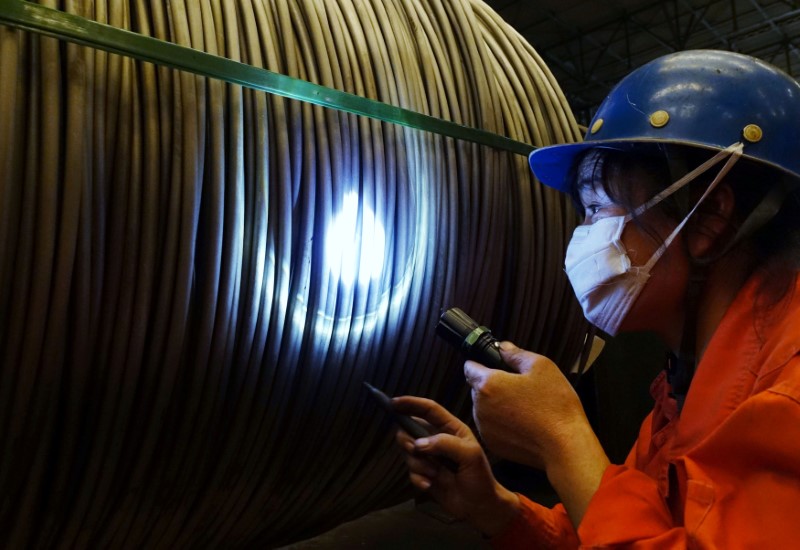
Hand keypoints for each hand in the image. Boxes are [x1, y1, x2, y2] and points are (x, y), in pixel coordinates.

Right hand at [392, 395, 520, 536]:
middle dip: (409, 440)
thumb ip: (445, 443)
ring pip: (409, 452)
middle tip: (415, 451)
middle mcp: (437, 440)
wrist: (479, 507)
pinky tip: (430, 485)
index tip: (393, 403)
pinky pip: (410, 472)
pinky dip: (418, 478)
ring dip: (419, 464)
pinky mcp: (424, 474)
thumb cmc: (480, 477)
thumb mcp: (469, 455)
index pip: (429, 410)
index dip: (411, 403)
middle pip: (410, 430)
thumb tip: (418, 444)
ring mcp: (429, 458)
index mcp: (451, 429)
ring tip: (435, 474)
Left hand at [464, 342, 587, 469]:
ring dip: (497, 405)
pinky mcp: (493, 444)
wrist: (564, 447)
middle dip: (493, 386)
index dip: (481, 364)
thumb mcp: (541, 367)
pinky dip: (502, 424)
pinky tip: (523, 423)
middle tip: (519, 389)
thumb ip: (516, 354)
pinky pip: (491, 427)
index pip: (470, 367)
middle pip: (478, 389)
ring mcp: (484, 427)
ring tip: (524, 408)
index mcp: (488, 384)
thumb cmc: (554, 406)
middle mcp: (480, 406)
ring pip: (484, 409)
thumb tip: (503, 347)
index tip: (493, 366)